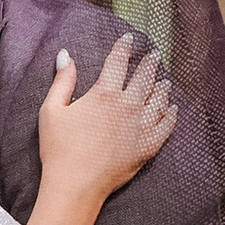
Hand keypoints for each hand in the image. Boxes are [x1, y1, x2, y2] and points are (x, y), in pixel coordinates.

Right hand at [35, 36, 176, 202]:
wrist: (76, 185)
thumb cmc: (60, 148)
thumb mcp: (52, 109)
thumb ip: (63, 81)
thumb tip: (66, 55)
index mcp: (103, 94)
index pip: (118, 62)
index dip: (123, 48)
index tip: (129, 38)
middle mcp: (127, 107)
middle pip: (143, 78)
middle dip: (148, 64)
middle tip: (154, 55)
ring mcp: (140, 128)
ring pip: (158, 100)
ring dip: (161, 87)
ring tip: (164, 79)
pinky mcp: (147, 147)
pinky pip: (166, 127)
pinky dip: (170, 115)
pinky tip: (172, 109)